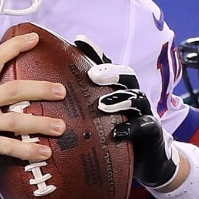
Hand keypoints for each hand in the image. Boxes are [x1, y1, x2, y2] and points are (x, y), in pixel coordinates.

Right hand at [0, 32, 64, 180]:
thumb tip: (19, 97)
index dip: (15, 46)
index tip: (34, 38)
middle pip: (14, 89)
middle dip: (41, 88)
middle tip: (61, 91)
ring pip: (16, 120)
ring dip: (41, 123)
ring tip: (60, 127)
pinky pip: (9, 146)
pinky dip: (28, 150)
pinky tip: (44, 152)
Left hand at [74, 35, 178, 187]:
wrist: (146, 158)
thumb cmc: (115, 134)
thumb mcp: (97, 117)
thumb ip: (80, 103)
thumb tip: (47, 93)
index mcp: (117, 88)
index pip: (107, 65)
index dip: (95, 52)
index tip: (78, 41)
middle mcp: (132, 94)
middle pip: (126, 75)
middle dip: (110, 72)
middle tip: (93, 75)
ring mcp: (144, 111)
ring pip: (136, 98)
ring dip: (119, 99)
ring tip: (102, 105)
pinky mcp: (151, 131)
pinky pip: (144, 126)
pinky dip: (131, 128)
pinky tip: (117, 133)